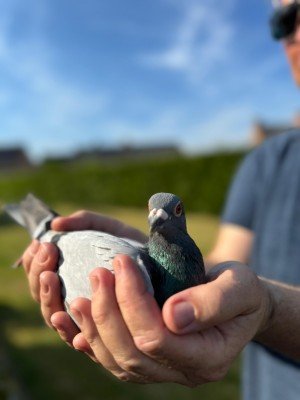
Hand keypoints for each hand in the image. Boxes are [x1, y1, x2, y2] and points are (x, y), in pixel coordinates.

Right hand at [21, 210, 146, 343]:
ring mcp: (91, 321)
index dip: (34, 263)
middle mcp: (78, 301)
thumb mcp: (112, 230)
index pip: (43, 277)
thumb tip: (55, 224)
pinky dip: (67, 328)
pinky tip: (62, 313)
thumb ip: (87, 222)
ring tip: (50, 275)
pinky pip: (81, 341)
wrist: (173, 269)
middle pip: (45, 298)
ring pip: (56, 317)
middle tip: (46, 252)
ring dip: (47, 297)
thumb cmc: (139, 250)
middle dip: (37, 275)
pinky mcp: (108, 338)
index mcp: (74, 279)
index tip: (39, 244)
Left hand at [58, 257, 271, 385]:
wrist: (236, 300)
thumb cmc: (240, 289)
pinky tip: (76, 319)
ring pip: (117, 361)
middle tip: (98, 273)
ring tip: (80, 295)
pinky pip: (113, 359)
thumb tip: (172, 316)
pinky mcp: (148, 361)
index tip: (122, 262)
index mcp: (208, 356)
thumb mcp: (239, 286)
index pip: (158, 337)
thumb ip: (213, 301)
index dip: (133, 300)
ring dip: (93, 327)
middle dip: (108, 310)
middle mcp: (183, 372)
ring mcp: (163, 371)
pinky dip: (90, 340)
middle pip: (132, 352)